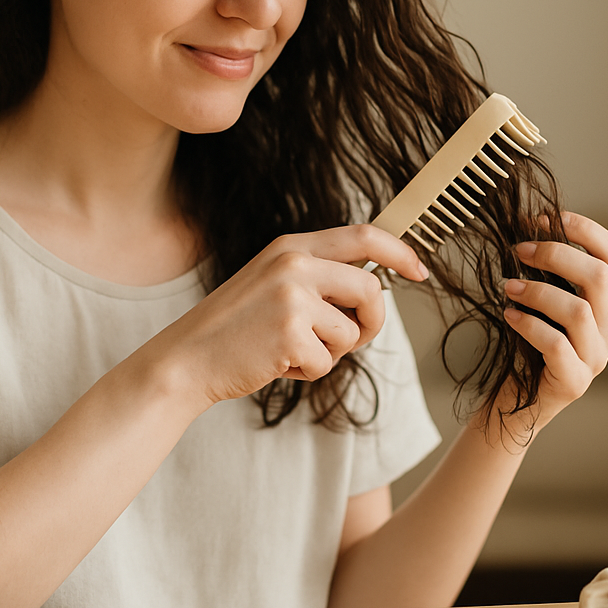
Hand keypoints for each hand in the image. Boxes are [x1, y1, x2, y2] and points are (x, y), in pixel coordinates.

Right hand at [140, 225, 428, 408]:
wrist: (187, 358)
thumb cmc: (234, 328)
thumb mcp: (273, 283)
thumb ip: (318, 277)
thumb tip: (374, 290)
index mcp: (291, 246)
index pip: (364, 235)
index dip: (399, 251)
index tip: (420, 269)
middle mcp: (294, 263)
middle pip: (370, 289)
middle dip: (372, 322)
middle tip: (353, 339)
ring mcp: (292, 296)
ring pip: (351, 332)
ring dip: (330, 353)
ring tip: (290, 350)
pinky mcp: (290, 332)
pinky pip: (327, 362)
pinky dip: (308, 372)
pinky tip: (276, 363)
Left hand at [500, 211, 607, 433]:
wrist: (517, 400)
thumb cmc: (528, 341)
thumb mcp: (544, 300)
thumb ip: (548, 271)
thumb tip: (525, 226)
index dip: (584, 230)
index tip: (544, 218)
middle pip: (599, 276)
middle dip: (556, 254)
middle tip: (519, 249)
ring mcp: (597, 357)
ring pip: (579, 311)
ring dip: (538, 291)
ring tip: (508, 286)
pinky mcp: (575, 381)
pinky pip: (556, 345)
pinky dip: (529, 325)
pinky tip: (509, 315)